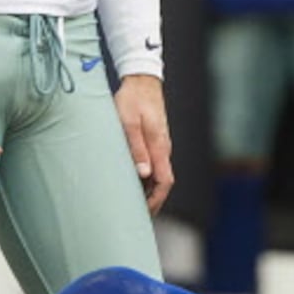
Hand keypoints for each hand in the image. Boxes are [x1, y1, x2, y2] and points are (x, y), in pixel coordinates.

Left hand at [115, 72, 172, 212]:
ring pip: (158, 173)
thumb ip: (136, 148)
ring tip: (132, 201)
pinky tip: (133, 180)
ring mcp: (160, 143)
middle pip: (163, 181)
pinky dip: (146, 177)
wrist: (142, 79)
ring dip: (148, 189)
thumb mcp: (128, 123)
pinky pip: (154, 163)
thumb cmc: (132, 99)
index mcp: (159, 146)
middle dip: (152, 200)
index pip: (164, 182)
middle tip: (136, 214)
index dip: (156, 200)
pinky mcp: (155, 138)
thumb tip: (143, 174)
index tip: (145, 214)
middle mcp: (163, 148)